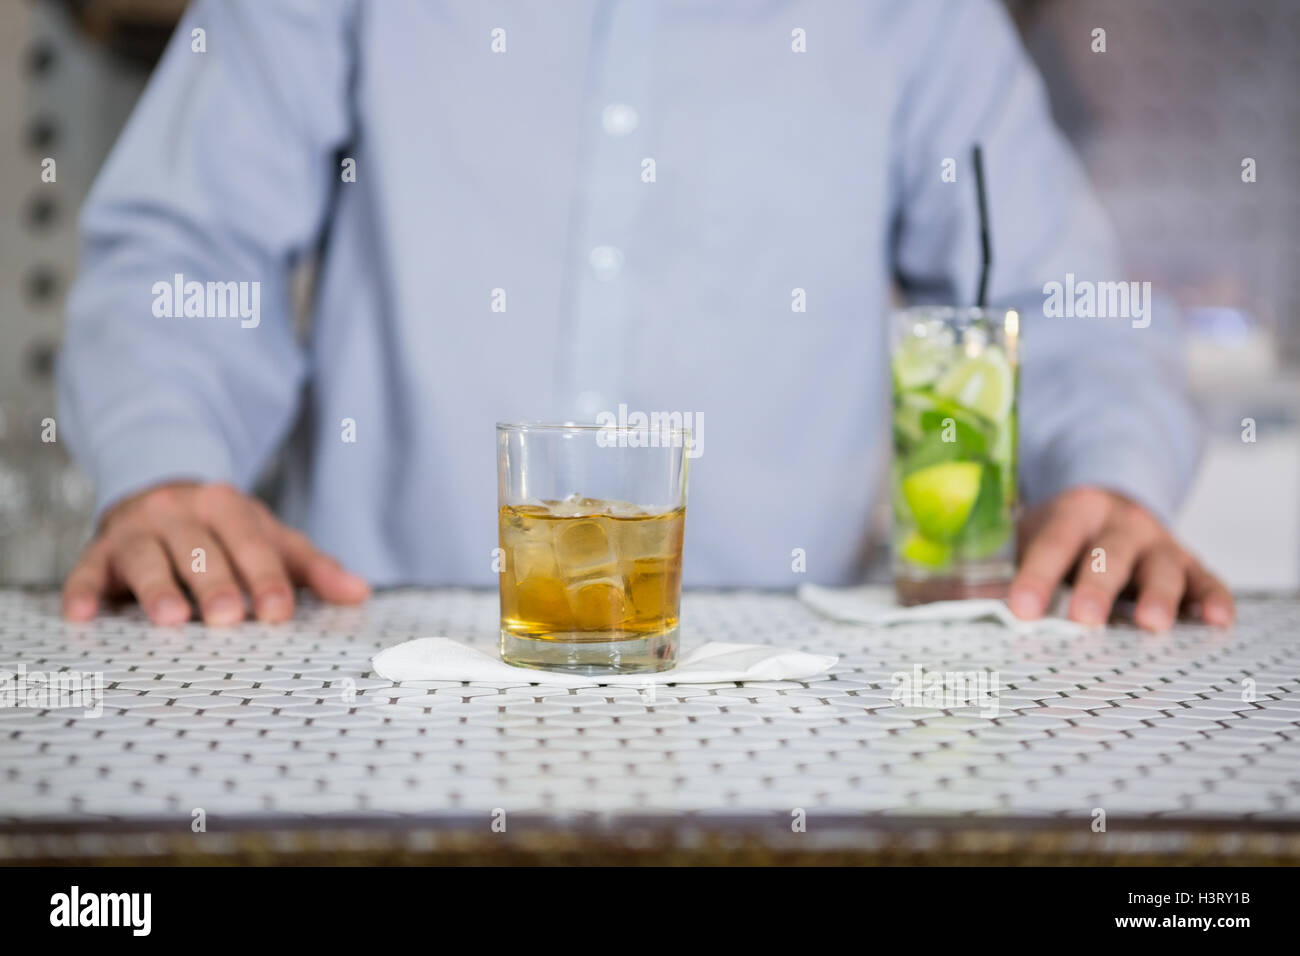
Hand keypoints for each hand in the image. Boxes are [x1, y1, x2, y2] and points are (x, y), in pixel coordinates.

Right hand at [62, 481, 369, 625]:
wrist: (159, 491)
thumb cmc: (225, 531)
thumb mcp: (270, 539)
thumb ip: (312, 568)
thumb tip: (359, 594)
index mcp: (227, 506)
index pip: (251, 543)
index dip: (266, 578)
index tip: (278, 612)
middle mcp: (179, 513)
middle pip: (199, 548)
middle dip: (214, 583)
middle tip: (226, 618)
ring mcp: (136, 530)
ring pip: (146, 556)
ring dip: (156, 586)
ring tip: (169, 619)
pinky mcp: (98, 552)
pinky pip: (86, 570)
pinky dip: (82, 590)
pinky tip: (83, 615)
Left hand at [1008, 486, 1233, 631]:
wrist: (1108, 506)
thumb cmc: (1061, 537)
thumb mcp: (1028, 539)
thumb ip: (997, 570)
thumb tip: (950, 604)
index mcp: (1073, 513)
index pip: (1053, 544)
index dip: (1037, 576)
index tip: (1021, 609)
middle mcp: (1120, 524)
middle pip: (1110, 554)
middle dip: (1097, 587)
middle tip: (1084, 619)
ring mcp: (1159, 543)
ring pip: (1163, 566)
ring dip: (1158, 595)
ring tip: (1152, 624)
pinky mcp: (1191, 564)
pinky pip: (1207, 580)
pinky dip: (1213, 599)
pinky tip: (1216, 621)